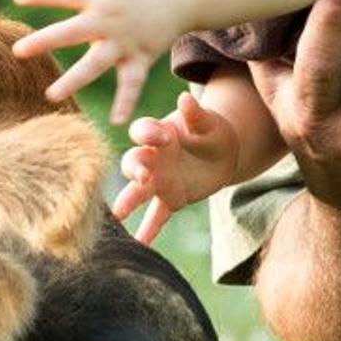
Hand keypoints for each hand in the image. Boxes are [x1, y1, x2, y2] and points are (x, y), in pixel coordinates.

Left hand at [12, 0, 186, 123]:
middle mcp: (108, 19)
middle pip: (70, 33)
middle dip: (43, 42)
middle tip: (17, 51)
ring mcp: (124, 40)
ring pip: (95, 65)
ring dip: (73, 80)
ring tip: (50, 95)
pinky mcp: (141, 56)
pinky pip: (132, 83)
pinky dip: (126, 102)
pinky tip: (116, 122)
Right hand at [112, 97, 246, 242]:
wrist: (222, 155)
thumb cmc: (211, 131)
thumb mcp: (209, 122)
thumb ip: (196, 114)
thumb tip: (185, 97)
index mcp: (159, 133)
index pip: (143, 131)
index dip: (149, 133)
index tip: (163, 137)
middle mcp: (153, 158)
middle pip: (133, 161)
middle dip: (134, 168)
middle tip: (140, 176)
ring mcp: (159, 180)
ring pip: (138, 191)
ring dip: (128, 201)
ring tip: (117, 216)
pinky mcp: (170, 199)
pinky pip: (157, 215)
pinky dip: (149, 229)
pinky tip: (140, 244)